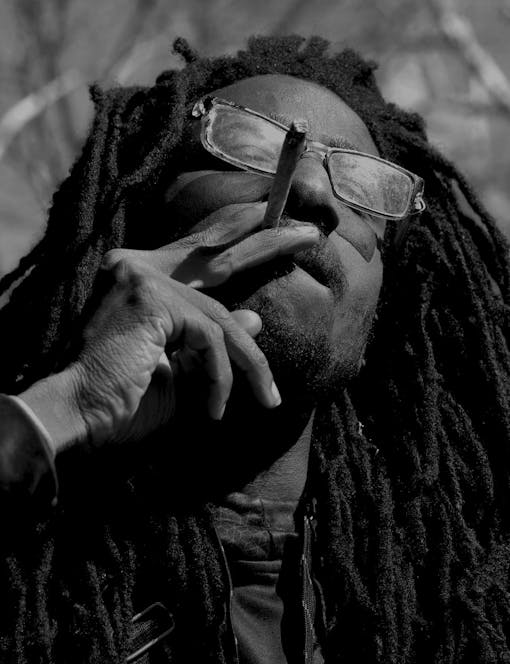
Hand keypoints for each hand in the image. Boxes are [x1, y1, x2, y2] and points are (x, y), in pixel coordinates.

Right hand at [25, 204, 317, 449]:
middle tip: (310, 234)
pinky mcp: (151, 299)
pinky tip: (215, 407)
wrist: (81, 417)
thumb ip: (213, 339)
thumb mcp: (184, 369)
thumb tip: (253, 320)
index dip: (237, 232)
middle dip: (268, 242)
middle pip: (217, 252)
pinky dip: (220, 376)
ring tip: (267, 398)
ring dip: (249, 363)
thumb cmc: (125, 401)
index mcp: (143, 279)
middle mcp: (139, 267)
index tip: (277, 223)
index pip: (199, 250)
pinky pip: (210, 335)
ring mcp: (143, 278)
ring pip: (221, 314)